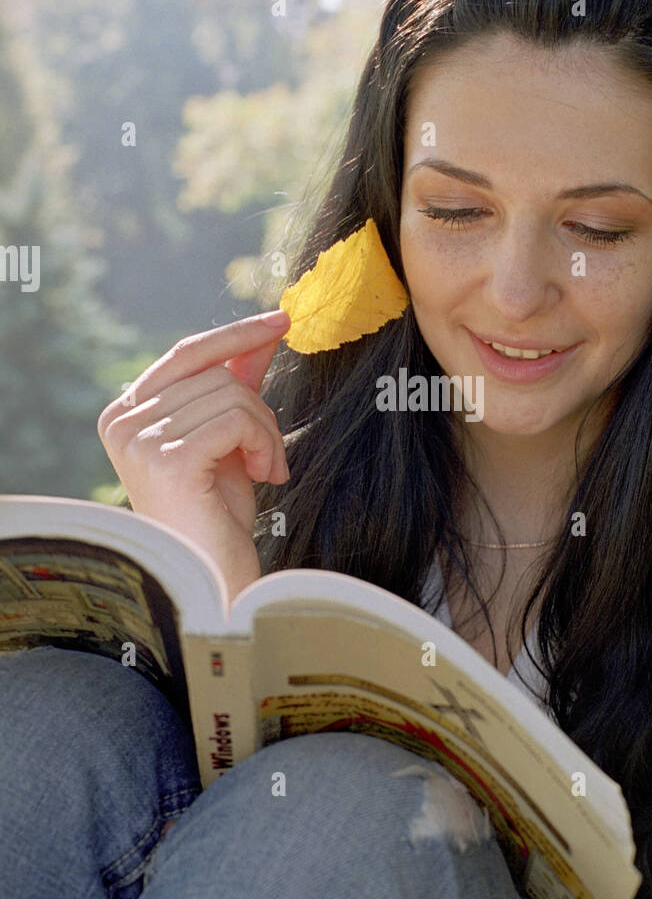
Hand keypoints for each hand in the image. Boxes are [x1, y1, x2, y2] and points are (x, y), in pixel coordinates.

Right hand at [98, 310, 290, 602]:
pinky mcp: (167, 458)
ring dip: (266, 433)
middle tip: (271, 456)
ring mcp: (139, 439)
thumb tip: (263, 333)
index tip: (281, 320)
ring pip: (232, 395)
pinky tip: (265, 477)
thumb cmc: (216, 515)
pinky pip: (237, 420)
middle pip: (217, 373)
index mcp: (125, 412)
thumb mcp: (227, 438)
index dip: (236, 335)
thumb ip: (235, 384)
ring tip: (267, 471)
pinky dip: (264, 445)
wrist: (213, 578)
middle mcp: (122, 421)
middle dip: (260, 410)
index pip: (188, 352)